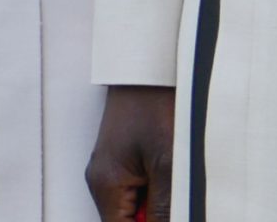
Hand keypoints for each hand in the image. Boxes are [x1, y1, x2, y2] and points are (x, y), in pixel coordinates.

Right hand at [86, 84, 175, 221]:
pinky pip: (137, 193)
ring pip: (134, 209)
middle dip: (154, 217)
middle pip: (127, 221)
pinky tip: (169, 174)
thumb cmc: (154, 107)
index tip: (171, 213)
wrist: (148, 69)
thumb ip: (166, 209)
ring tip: (174, 181)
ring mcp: (110, 170)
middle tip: (175, 196)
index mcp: (106, 185)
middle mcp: (101, 181)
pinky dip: (156, 192)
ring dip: (157, 206)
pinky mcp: (121, 161)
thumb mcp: (169, 166)